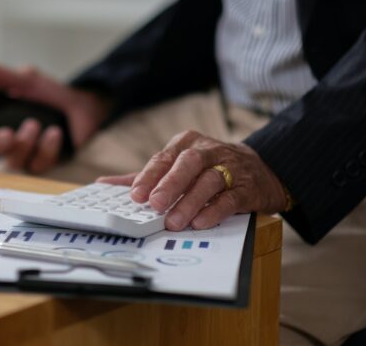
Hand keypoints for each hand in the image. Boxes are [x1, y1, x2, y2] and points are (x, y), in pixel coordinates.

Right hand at [0, 61, 109, 173]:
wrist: (84, 107)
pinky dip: (47, 147)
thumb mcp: (29, 80)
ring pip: (16, 160)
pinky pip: (39, 163)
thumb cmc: (52, 95)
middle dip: (0, 142)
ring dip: (25, 143)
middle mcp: (13, 138)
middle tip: (5, 132)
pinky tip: (54, 133)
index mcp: (3, 118)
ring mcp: (29, 152)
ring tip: (35, 124)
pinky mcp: (46, 162)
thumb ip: (7, 77)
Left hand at [98, 130, 286, 230]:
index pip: (164, 157)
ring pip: (209, 180)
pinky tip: (201, 222)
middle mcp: (208, 151)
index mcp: (187, 143)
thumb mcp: (177, 165)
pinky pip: (230, 198)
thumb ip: (145, 176)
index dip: (150, 176)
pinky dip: (215, 210)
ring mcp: (230, 168)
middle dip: (170, 184)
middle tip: (155, 205)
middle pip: (188, 163)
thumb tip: (104, 183)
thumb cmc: (209, 168)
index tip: (137, 195)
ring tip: (175, 221)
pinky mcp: (247, 187)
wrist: (261, 170)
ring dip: (190, 201)